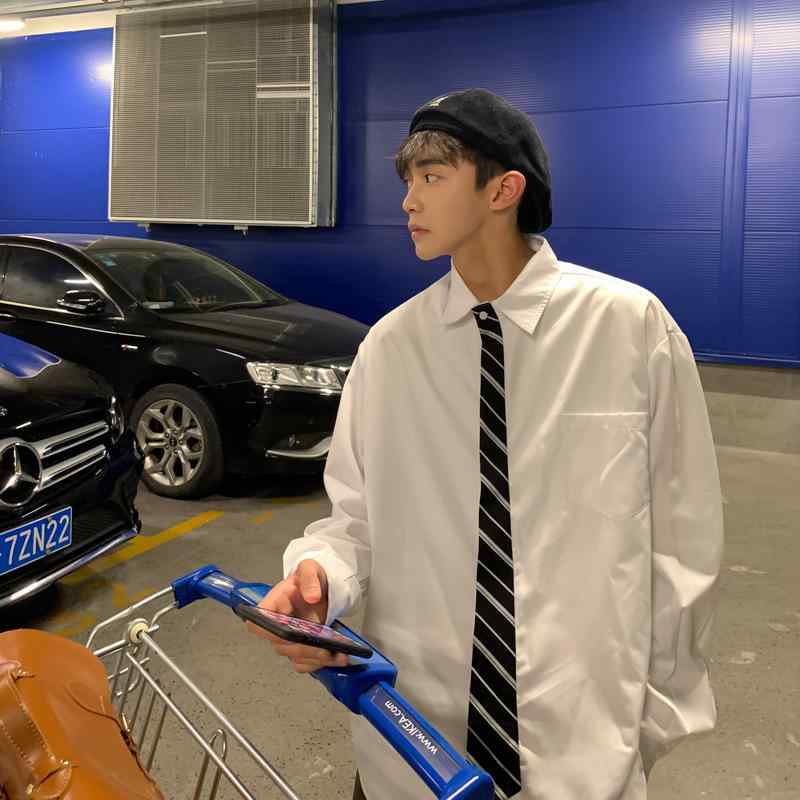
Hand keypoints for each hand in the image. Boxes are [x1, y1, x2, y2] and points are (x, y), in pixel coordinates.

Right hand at [247, 559, 348, 673]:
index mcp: (271, 605)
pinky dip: (321, 663)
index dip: (267, 631)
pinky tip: (337, 657)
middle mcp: (275, 626)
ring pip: (296, 657)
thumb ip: (309, 579)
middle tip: (326, 649)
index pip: (256, 623)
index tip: (287, 633)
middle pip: (281, 645)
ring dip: (317, 659)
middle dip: (305, 649)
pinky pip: (305, 663)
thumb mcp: (310, 568)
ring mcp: (287, 640)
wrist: (321, 587)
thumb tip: (312, 597)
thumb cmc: (310, 577)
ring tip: (340, 655)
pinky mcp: (300, 648)